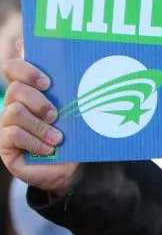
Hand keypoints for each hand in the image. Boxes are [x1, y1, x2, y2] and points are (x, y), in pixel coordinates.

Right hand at [0, 50, 77, 194]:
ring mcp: (6, 123)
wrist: (70, 167)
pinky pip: (13, 134)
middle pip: (16, 89)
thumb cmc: (74, 134)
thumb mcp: (75, 111)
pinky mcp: (4, 143)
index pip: (14, 68)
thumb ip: (70, 91)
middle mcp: (14, 103)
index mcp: (30, 89)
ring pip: (14, 111)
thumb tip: (81, 72)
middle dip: (39, 101)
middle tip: (56, 115)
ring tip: (58, 138)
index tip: (48, 82)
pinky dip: (34, 141)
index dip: (27, 70)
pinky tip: (48, 149)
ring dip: (40, 125)